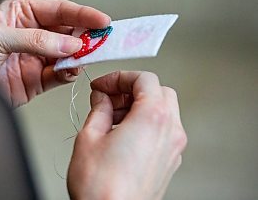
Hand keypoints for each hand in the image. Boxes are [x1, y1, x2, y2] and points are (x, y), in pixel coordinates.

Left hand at [0, 0, 109, 106]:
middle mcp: (30, 35)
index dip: (81, 14)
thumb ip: (35, 40)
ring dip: (79, 56)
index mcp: (19, 14)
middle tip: (102, 40)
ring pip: (66, 54)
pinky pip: (59, 75)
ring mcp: (33, 58)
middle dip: (85, 35)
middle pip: (67, 31)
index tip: (102, 20)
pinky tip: (71, 70)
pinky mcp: (34, 82)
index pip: (57, 10)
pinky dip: (68, 73)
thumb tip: (69, 42)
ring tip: (87, 56)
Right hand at [67, 71, 186, 199]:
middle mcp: (169, 131)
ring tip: (110, 117)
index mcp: (152, 118)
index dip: (119, 77)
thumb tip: (102, 97)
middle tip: (107, 97)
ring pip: (163, 111)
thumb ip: (99, 109)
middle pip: (159, 92)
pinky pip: (162, 130)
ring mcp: (172, 149)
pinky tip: (120, 134)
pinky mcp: (169, 163)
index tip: (102, 86)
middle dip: (131, 90)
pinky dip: (144, 123)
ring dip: (138, 106)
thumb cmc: (101, 187)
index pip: (144, 79)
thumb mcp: (90, 136)